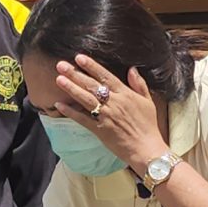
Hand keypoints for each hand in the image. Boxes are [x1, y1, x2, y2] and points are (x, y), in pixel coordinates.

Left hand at [50, 54, 166, 170]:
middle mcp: (114, 102)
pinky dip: (70, 112)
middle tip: (61, 65)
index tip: (79, 58)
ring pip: (85, 99)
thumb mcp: (147, 101)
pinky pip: (82, 119)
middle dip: (75, 74)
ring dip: (71, 88)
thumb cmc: (148, 126)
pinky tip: (59, 105)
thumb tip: (132, 69)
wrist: (146, 148)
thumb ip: (139, 84)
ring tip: (59, 79)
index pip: (105, 76)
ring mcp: (105, 116)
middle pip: (91, 85)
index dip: (91, 66)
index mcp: (125, 94)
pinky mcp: (99, 129)